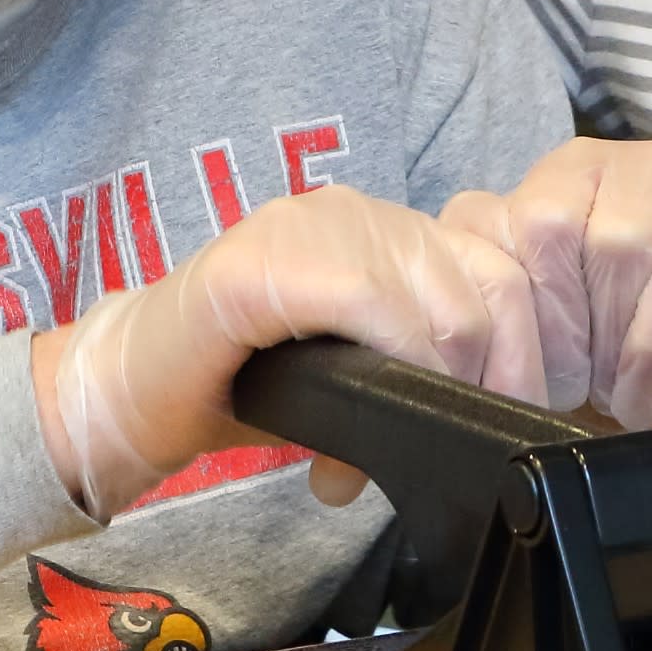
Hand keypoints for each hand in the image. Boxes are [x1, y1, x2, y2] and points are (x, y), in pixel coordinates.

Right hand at [32, 184, 545, 517]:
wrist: (130, 392)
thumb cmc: (238, 382)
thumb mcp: (354, 378)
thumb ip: (418, 371)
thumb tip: (495, 416)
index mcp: (383, 228)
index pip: (501, 268)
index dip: (521, 351)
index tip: (509, 415)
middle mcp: (353, 211)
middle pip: (488, 286)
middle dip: (486, 379)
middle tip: (449, 440)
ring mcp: (305, 226)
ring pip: (441, 299)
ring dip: (436, 383)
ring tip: (388, 436)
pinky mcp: (262, 262)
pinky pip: (371, 304)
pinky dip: (392, 362)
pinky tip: (371, 401)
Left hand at [443, 136, 651, 427]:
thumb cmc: (594, 314)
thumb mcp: (530, 282)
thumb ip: (486, 260)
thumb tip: (467, 279)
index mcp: (576, 170)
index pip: (546, 223)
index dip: (548, 307)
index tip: (550, 361)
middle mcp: (644, 166)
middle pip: (614, 246)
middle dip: (602, 338)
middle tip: (599, 389)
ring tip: (639, 391)